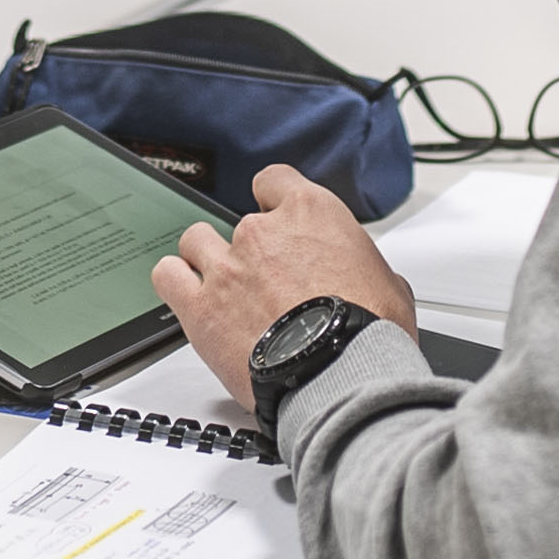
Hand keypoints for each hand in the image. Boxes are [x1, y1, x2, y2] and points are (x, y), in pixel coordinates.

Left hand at [153, 166, 420, 403]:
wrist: (339, 378)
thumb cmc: (368, 335)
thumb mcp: (390, 286)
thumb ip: (365, 267)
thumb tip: (370, 279)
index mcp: (311, 214)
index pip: (274, 180)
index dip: (273, 201)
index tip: (277, 220)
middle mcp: (262, 232)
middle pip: (238, 221)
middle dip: (250, 249)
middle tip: (266, 282)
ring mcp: (227, 267)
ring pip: (195, 240)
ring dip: (206, 259)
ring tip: (223, 288)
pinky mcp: (201, 306)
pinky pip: (168, 275)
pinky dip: (176, 282)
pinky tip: (190, 296)